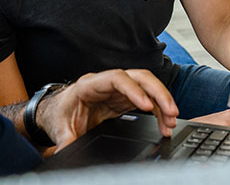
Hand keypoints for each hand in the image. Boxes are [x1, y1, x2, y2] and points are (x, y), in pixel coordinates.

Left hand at [37, 69, 178, 151]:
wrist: (57, 111)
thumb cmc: (58, 113)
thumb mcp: (59, 128)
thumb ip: (65, 139)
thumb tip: (66, 151)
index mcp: (90, 85)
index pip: (116, 79)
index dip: (133, 90)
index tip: (145, 106)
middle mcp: (108, 83)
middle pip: (139, 77)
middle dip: (158, 92)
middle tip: (171, 112)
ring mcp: (118, 90)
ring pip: (147, 87)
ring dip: (162, 101)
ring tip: (172, 121)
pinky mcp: (124, 100)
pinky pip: (147, 100)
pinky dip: (158, 111)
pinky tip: (165, 124)